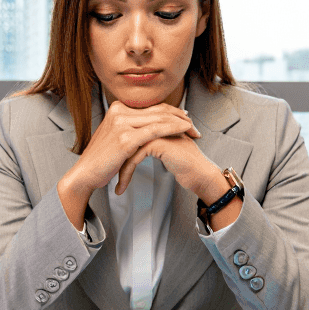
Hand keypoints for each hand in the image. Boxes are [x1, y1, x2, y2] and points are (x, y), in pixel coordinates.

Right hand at [57, 102, 198, 226]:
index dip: (171, 111)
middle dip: (179, 116)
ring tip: (193, 129)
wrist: (85, 173)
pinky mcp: (126, 138)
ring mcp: (122, 123)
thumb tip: (149, 125)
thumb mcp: (115, 136)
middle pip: (158, 110)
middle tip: (194, 125)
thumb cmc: (101, 159)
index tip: (185, 119)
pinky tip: (184, 131)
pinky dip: (173, 129)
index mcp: (117, 108)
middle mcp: (119, 111)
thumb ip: (130, 127)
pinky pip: (156, 130)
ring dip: (180, 123)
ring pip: (159, 118)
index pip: (151, 106)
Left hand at [118, 135, 241, 230]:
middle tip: (108, 175)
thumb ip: (149, 143)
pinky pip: (134, 157)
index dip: (120, 151)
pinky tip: (121, 187)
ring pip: (127, 148)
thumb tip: (129, 148)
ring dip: (120, 169)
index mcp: (156, 122)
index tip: (112, 166)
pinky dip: (126, 174)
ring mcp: (157, 130)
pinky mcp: (158, 142)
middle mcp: (156, 123)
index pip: (129, 134)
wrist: (201, 174)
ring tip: (117, 185)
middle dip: (116, 161)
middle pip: (125, 140)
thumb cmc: (184, 165)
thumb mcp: (163, 150)